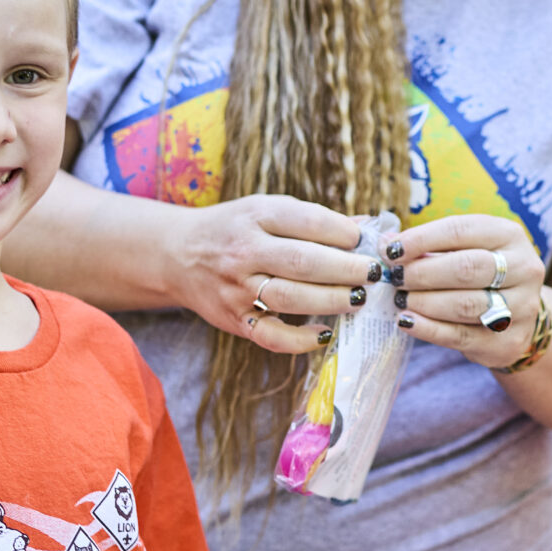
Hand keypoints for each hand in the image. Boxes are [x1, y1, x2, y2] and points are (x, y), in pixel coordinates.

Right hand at [167, 194, 378, 355]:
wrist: (176, 254)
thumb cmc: (235, 229)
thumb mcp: (267, 210)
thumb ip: (314, 220)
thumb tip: (369, 227)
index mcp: (257, 215)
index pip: (308, 222)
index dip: (343, 233)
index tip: (365, 241)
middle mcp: (245, 250)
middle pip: (303, 262)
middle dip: (346, 270)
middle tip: (375, 274)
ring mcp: (237, 287)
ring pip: (290, 298)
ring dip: (332, 301)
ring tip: (359, 299)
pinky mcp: (233, 319)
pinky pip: (271, 336)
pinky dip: (301, 340)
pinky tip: (326, 333)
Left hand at [384, 214, 545, 370]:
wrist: (517, 315)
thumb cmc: (480, 274)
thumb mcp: (461, 250)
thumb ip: (427, 246)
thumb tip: (384, 242)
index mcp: (508, 235)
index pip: (460, 231)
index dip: (422, 239)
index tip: (391, 250)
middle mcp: (524, 268)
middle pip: (467, 267)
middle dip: (423, 273)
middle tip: (395, 278)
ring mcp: (521, 307)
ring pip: (465, 304)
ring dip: (424, 302)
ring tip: (399, 299)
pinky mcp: (508, 341)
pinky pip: (461, 335)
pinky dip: (428, 329)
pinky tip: (406, 321)